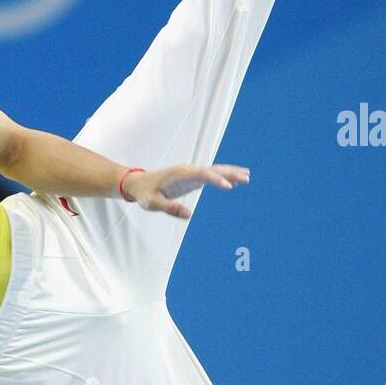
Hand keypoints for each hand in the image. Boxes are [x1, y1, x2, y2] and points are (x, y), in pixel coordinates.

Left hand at [122, 164, 249, 218]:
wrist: (138, 184)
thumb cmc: (144, 193)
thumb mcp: (152, 203)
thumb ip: (169, 208)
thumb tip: (189, 215)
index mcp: (179, 174)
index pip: (201, 174)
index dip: (216, 179)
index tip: (229, 186)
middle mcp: (187, 170)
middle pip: (212, 169)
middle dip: (229, 173)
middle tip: (246, 178)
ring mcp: (190, 173)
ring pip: (213, 170)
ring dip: (230, 172)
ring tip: (247, 177)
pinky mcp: (191, 177)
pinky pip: (210, 175)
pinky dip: (223, 176)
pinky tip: (235, 181)